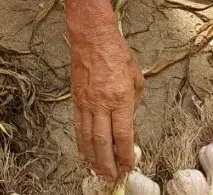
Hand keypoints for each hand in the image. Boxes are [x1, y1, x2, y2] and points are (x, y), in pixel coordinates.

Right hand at [70, 26, 143, 180]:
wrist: (92, 36)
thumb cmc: (116, 53)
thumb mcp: (136, 77)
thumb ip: (133, 103)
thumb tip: (128, 122)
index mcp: (120, 98)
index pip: (123, 135)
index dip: (125, 155)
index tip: (129, 165)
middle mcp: (101, 103)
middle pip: (102, 141)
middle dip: (107, 163)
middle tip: (111, 177)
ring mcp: (86, 101)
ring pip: (87, 136)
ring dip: (92, 157)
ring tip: (97, 171)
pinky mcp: (75, 98)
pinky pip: (78, 125)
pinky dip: (80, 141)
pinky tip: (84, 152)